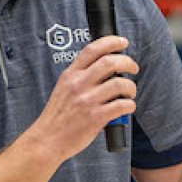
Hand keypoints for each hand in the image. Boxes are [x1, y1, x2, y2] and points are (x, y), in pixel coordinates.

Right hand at [28, 36, 138, 161]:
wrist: (47, 140)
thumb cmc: (57, 116)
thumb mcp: (63, 88)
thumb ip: (80, 77)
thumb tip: (104, 68)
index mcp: (70, 75)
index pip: (92, 49)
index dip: (112, 42)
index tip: (123, 43)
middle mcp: (78, 84)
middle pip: (110, 62)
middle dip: (128, 62)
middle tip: (133, 68)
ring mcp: (87, 101)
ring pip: (120, 84)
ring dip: (131, 87)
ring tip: (129, 92)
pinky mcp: (96, 117)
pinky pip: (122, 105)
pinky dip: (130, 105)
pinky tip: (127, 107)